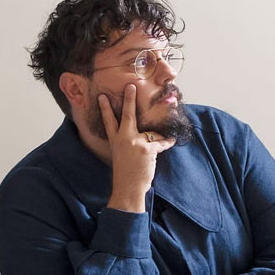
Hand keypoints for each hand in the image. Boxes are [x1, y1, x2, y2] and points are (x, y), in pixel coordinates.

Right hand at [102, 81, 173, 212]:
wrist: (128, 188)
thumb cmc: (126, 173)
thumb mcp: (121, 155)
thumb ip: (128, 141)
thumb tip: (144, 132)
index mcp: (115, 141)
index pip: (109, 121)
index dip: (105, 108)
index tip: (102, 96)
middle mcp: (124, 139)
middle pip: (127, 114)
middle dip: (129, 99)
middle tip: (131, 86)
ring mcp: (135, 142)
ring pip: (151, 132)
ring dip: (158, 137)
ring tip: (160, 141)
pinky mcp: (147, 149)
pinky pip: (162, 142)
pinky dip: (168, 142)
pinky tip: (173, 140)